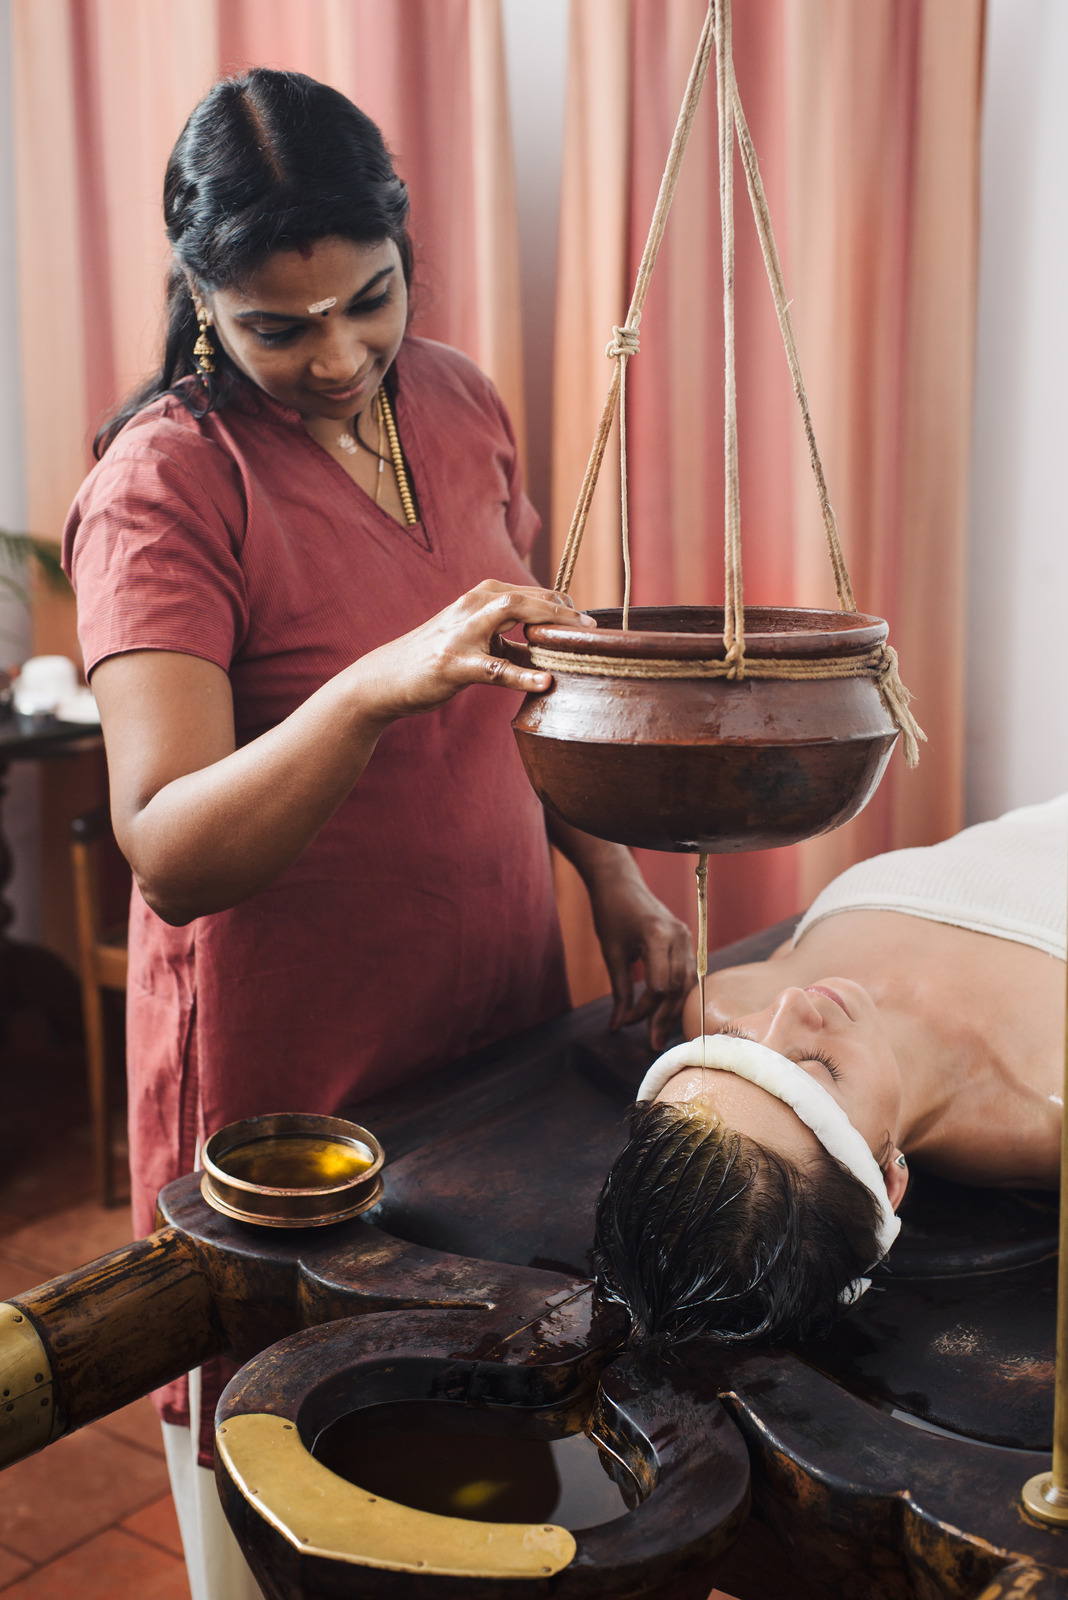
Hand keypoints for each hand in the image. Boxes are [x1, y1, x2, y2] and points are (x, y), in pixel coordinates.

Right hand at [354, 580, 593, 723]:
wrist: (384, 680)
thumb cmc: (434, 659)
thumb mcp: (472, 640)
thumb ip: (505, 638)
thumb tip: (548, 645)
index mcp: (477, 599)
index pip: (527, 591)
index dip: (560, 602)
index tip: (585, 620)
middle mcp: (470, 607)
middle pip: (524, 595)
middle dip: (561, 607)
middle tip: (591, 626)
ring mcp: (460, 634)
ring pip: (510, 613)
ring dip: (548, 622)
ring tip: (578, 638)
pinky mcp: (453, 664)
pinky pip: (494, 668)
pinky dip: (522, 675)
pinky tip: (545, 682)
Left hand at [586, 859, 695, 1051]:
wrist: (620, 883)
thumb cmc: (610, 913)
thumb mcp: (611, 953)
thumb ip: (620, 990)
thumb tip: (618, 1025)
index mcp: (658, 936)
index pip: (659, 986)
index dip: (643, 1010)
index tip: (625, 1022)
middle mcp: (679, 937)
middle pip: (678, 988)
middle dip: (664, 1017)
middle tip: (652, 1043)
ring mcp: (687, 937)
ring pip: (688, 984)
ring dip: (674, 1009)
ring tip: (660, 1033)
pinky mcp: (687, 940)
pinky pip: (689, 973)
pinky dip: (679, 994)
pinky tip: (668, 1011)